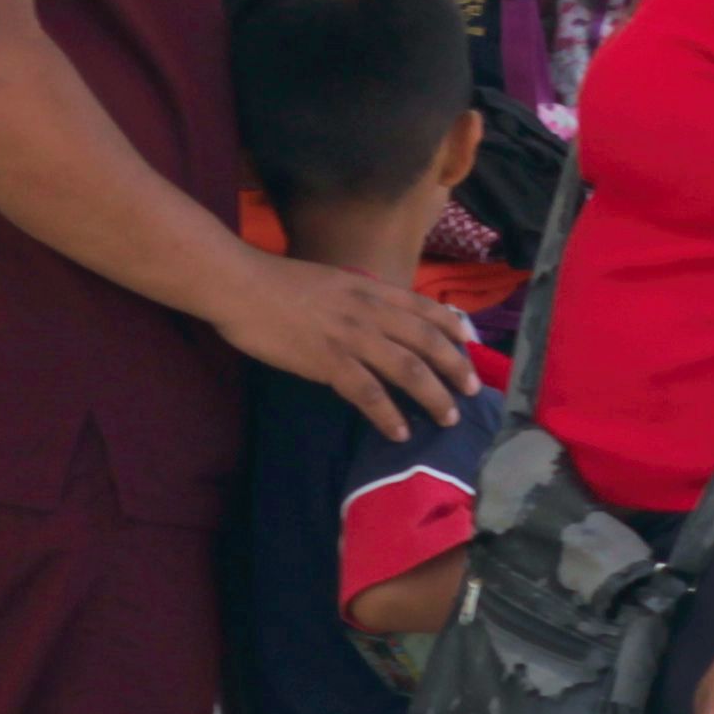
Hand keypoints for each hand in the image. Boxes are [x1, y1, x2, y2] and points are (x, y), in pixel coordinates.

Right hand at [205, 249, 470, 439]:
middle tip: (472, 392)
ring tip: (446, 418)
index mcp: (370, 289)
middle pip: (428, 341)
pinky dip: (388, 414)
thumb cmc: (277, 284)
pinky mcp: (328, 361)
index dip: (454, 327)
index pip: (426, 307)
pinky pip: (368, 392)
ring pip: (408, 368)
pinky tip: (399, 432)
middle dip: (456, 368)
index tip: (471, 343)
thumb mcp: (332, 282)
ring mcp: (351, 337)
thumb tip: (376, 318)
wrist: (241, 285)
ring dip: (433, 395)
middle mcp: (370, 311)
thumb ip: (358, 299)